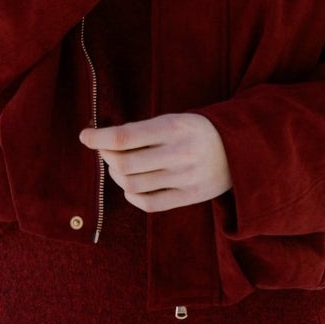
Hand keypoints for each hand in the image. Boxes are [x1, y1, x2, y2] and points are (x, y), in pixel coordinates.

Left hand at [78, 113, 231, 211]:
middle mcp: (178, 154)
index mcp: (173, 128)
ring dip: (117, 176)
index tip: (84, 136)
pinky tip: (131, 186)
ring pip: (132, 184)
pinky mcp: (188, 197)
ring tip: (119, 167)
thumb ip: (143, 131)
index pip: (125, 137)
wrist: (240, 149)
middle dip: (106, 157)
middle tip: (104, 151)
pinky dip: (131, 195)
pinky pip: (148, 203)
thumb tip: (103, 142)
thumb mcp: (174, 120)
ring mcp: (184, 178)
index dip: (99, 138)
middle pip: (124, 164)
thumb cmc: (197, 131)